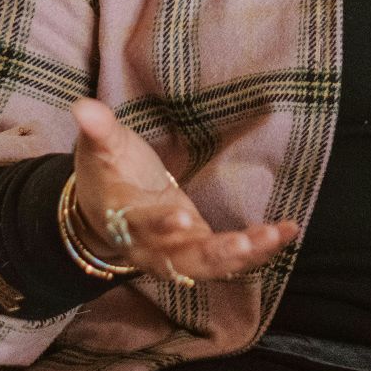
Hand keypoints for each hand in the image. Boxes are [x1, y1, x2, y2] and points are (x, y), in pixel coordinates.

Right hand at [69, 97, 298, 280]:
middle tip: (245, 244)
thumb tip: (82, 106)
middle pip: (183, 259)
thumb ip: (98, 131)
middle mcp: (153, 247)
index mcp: (125, 220)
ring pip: (212, 264)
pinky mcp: (201, 251)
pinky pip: (231, 258)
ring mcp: (179, 253)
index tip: (180, 218)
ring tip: (276, 236)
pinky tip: (288, 232)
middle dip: (215, 253)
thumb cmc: (108, 177)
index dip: (159, 225)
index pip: (141, 226)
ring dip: (246, 255)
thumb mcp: (100, 150)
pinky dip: (260, 249)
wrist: (106, 215)